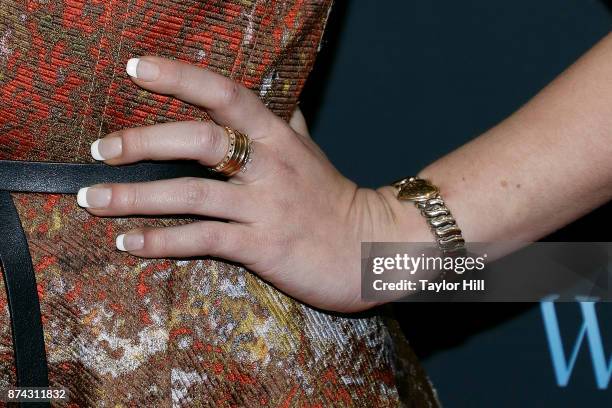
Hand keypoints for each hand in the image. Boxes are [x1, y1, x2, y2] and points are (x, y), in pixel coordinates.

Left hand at [77, 56, 423, 311]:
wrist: (373, 248)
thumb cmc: (336, 198)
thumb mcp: (312, 152)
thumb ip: (289, 122)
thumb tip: (280, 96)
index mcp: (279, 137)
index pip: (226, 94)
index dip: (180, 77)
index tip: (135, 68)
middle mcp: (270, 166)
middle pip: (200, 141)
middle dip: (143, 141)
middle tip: (100, 148)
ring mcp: (266, 207)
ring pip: (191, 195)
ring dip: (135, 197)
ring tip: (93, 199)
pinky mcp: (263, 246)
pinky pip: (203, 240)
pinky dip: (162, 241)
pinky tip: (128, 242)